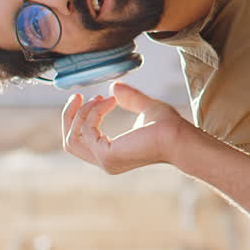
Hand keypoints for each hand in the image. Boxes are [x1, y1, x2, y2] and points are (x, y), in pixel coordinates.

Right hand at [61, 83, 191, 174]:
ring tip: (100, 98)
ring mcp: (104, 161)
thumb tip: (114, 87)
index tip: (94, 97)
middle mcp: (105, 161)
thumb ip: (131, 99)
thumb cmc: (168, 127)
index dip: (80, 118)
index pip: (80, 141)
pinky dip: (95, 112)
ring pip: (74, 136)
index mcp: (111, 154)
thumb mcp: (146, 108)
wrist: (179, 137)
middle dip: (70, 116)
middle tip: (79, 95)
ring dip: (82, 113)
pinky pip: (88, 130)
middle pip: (70, 141)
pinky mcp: (107, 155)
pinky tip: (110, 102)